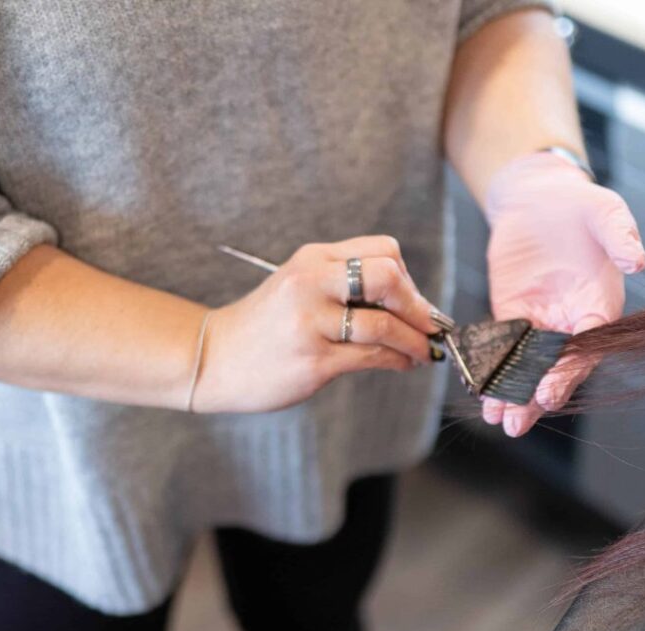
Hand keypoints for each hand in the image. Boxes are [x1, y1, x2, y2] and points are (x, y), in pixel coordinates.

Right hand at [193, 237, 437, 412]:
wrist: (214, 359)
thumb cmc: (265, 327)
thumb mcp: (298, 288)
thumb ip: (343, 285)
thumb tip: (408, 303)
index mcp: (312, 260)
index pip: (383, 252)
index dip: (409, 278)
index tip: (414, 303)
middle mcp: (311, 284)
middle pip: (388, 277)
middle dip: (419, 305)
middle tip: (430, 326)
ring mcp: (311, 322)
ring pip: (385, 323)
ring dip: (415, 341)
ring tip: (422, 353)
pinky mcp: (313, 360)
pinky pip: (372, 356)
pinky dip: (397, 360)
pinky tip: (402, 364)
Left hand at [482, 151, 644, 435]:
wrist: (537, 196)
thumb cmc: (577, 204)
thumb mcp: (603, 209)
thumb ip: (620, 233)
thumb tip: (638, 258)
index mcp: (600, 304)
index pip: (587, 346)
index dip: (568, 369)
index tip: (549, 388)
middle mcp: (572, 322)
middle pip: (556, 368)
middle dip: (536, 397)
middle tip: (517, 423)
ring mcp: (542, 323)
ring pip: (528, 368)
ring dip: (513, 396)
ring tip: (499, 421)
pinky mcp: (513, 318)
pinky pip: (504, 351)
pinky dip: (494, 373)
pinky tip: (484, 397)